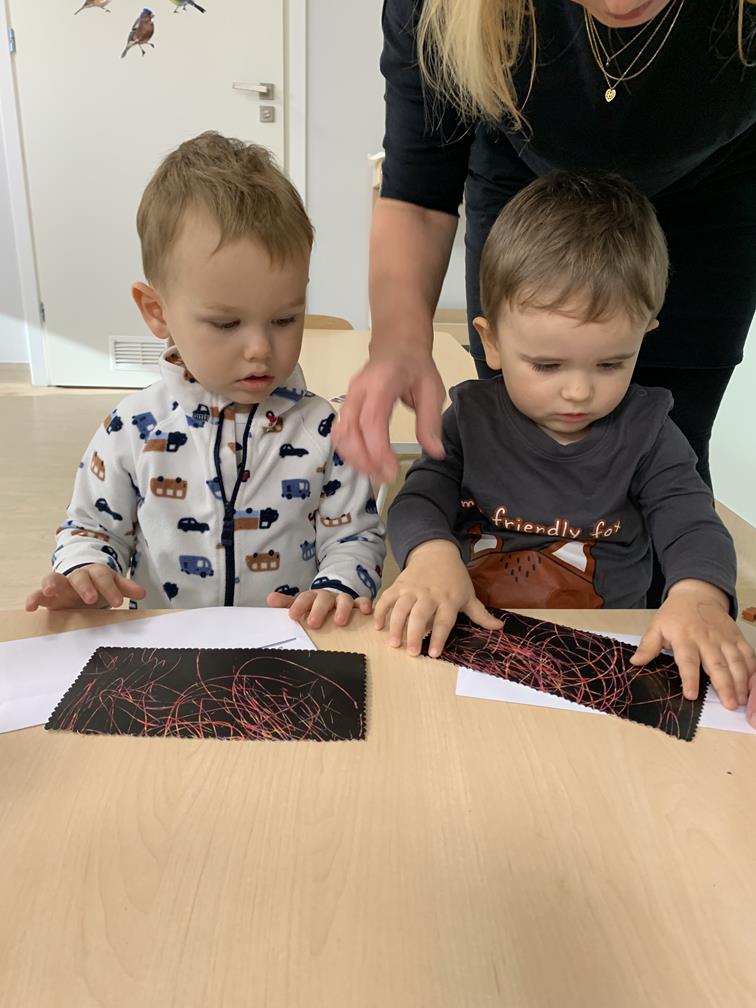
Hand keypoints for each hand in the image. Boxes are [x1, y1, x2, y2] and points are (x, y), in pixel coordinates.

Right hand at [25, 567, 145, 611]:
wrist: (79, 584)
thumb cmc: (97, 586)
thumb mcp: (111, 585)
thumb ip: (124, 587)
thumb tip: (142, 593)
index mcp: (95, 573)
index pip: (103, 577)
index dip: (110, 588)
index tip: (118, 601)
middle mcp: (77, 577)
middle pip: (80, 577)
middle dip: (85, 587)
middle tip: (90, 599)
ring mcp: (61, 584)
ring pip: (54, 579)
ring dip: (52, 584)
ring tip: (50, 591)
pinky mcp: (47, 595)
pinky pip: (38, 594)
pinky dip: (33, 598)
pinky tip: (30, 607)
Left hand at [267, 589, 371, 628]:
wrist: (335, 599)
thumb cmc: (315, 606)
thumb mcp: (301, 604)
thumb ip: (287, 603)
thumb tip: (269, 599)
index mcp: (312, 597)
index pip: (304, 598)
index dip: (299, 606)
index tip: (293, 616)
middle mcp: (328, 596)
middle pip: (323, 599)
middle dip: (319, 610)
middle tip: (313, 624)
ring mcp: (344, 599)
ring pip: (344, 599)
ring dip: (342, 609)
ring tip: (340, 622)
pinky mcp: (358, 604)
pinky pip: (363, 601)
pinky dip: (365, 604)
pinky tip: (366, 612)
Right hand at [332, 344, 445, 484]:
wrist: (397, 343)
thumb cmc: (415, 365)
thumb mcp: (432, 390)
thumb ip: (431, 422)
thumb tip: (435, 452)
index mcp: (382, 382)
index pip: (372, 421)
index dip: (378, 450)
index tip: (391, 470)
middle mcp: (359, 389)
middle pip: (350, 431)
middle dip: (364, 460)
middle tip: (384, 478)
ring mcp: (349, 396)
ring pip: (341, 434)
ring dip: (355, 458)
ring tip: (375, 474)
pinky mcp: (346, 405)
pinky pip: (340, 432)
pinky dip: (349, 451)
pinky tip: (365, 462)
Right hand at [374, 539, 502, 657]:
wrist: (436, 552)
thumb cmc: (455, 578)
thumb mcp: (470, 595)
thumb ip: (481, 614)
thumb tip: (500, 628)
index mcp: (449, 600)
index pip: (444, 621)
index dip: (439, 637)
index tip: (433, 653)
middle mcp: (430, 595)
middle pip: (420, 616)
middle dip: (414, 634)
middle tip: (411, 652)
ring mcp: (412, 589)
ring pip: (401, 608)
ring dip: (396, 626)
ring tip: (394, 643)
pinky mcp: (399, 585)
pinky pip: (387, 598)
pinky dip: (380, 611)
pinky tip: (378, 626)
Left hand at [630, 579, 755, 715]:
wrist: (697, 594)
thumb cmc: (675, 614)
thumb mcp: (656, 626)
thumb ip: (648, 646)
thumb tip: (635, 662)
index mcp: (684, 638)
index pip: (687, 661)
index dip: (689, 678)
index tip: (691, 695)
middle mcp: (706, 639)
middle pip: (717, 664)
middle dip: (724, 685)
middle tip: (730, 705)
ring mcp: (724, 638)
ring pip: (735, 661)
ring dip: (741, 681)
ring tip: (742, 700)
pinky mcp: (736, 636)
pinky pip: (747, 653)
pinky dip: (752, 668)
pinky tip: (752, 684)